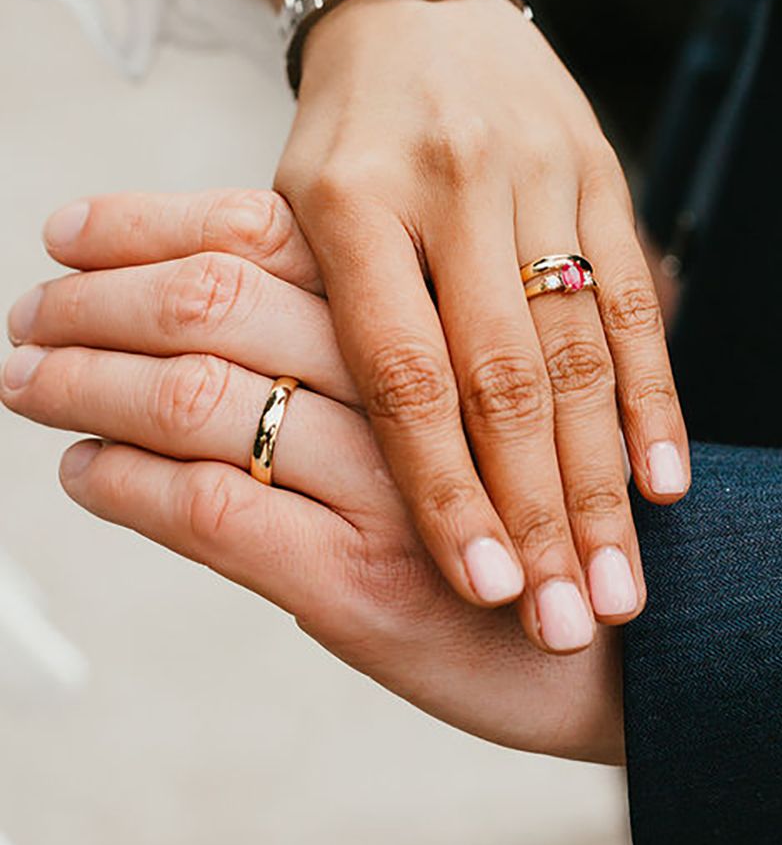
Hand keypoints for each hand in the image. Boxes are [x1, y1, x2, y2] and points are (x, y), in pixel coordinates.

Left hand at [2, 190, 623, 761]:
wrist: (628, 652)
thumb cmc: (536, 526)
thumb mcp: (483, 412)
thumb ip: (392, 366)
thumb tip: (258, 325)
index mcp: (436, 324)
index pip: (265, 238)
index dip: (154, 225)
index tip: (73, 229)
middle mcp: (411, 390)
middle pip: (221, 303)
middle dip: (99, 301)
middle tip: (28, 308)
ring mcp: (383, 490)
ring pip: (199, 396)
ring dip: (89, 382)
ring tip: (29, 374)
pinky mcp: (359, 589)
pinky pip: (213, 511)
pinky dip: (127, 487)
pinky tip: (84, 471)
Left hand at [274, 0, 689, 650]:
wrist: (416, 18)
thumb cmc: (343, 145)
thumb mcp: (292, 217)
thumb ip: (315, 331)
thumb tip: (304, 474)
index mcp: (346, 203)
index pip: (405, 374)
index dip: (448, 489)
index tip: (485, 588)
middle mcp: (448, 187)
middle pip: (505, 377)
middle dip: (543, 512)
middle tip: (566, 621)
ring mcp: (536, 177)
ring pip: (580, 351)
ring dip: (605, 478)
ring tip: (621, 585)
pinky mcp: (601, 176)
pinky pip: (634, 302)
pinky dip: (654, 399)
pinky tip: (667, 484)